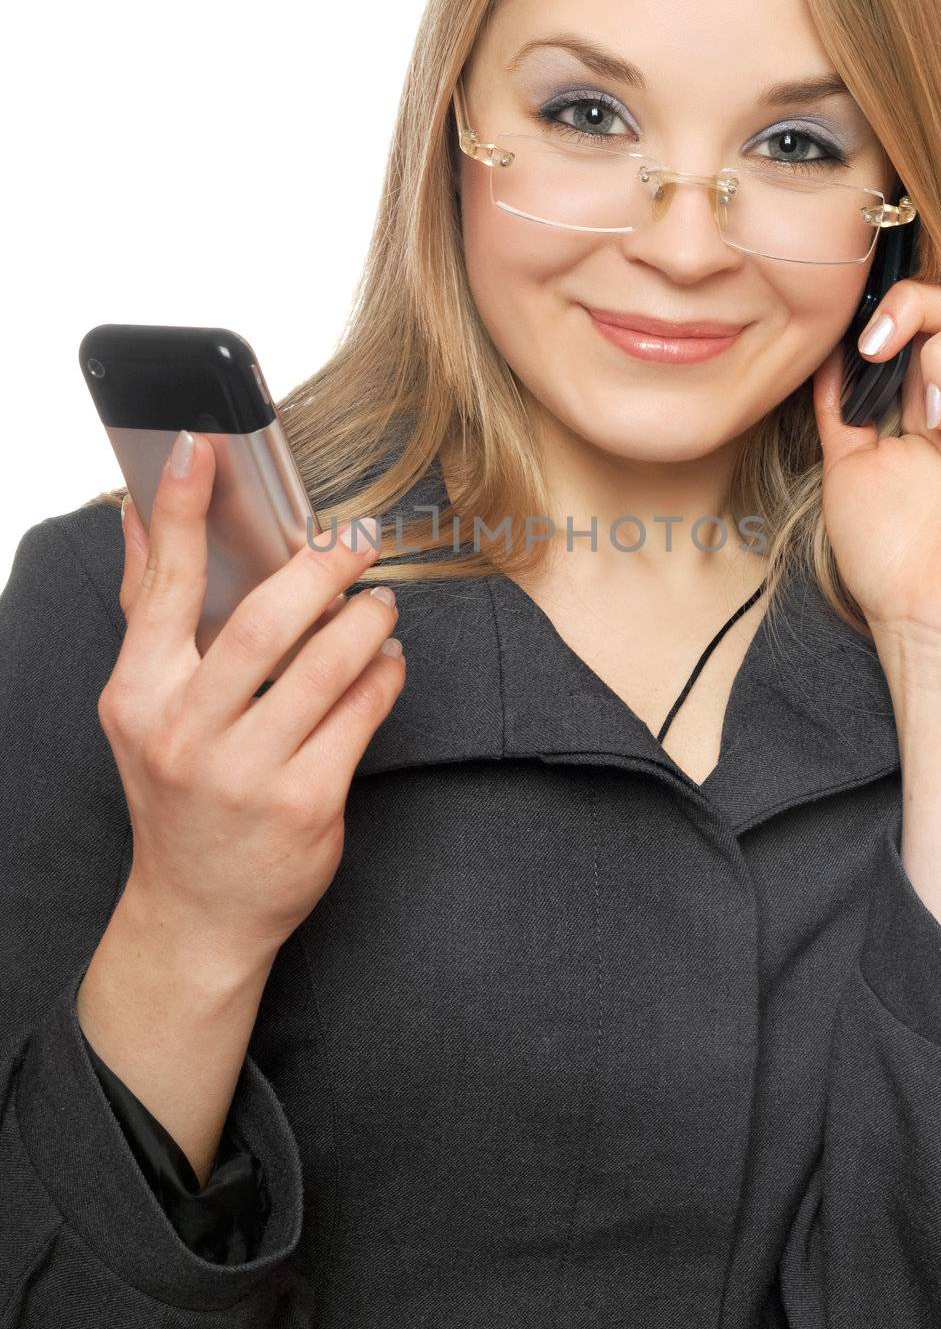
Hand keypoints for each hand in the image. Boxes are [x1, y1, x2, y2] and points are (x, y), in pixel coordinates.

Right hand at [101, 432, 405, 974]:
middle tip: (354, 541)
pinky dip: (384, 677)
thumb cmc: (177, 792)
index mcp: (139, 696)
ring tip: (380, 602)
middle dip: (318, 570)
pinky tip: (388, 661)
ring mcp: (245, 775)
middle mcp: (185, 734)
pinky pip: (360, 717)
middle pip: (261, 625)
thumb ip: (150, 611)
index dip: (179, 511)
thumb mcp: (142, 706)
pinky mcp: (304, 806)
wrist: (197, 911)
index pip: (162, 588)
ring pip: (325, 668)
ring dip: (366, 621)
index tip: (199, 447)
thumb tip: (135, 515)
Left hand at [810, 280, 940, 647]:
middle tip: (877, 346)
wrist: (926, 609)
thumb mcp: (846, 462)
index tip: (856, 344)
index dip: (887, 316)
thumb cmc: (889, 554)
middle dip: (911, 308)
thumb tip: (826, 349)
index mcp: (920, 409)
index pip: (915, 329)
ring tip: (930, 417)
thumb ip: (839, 406)